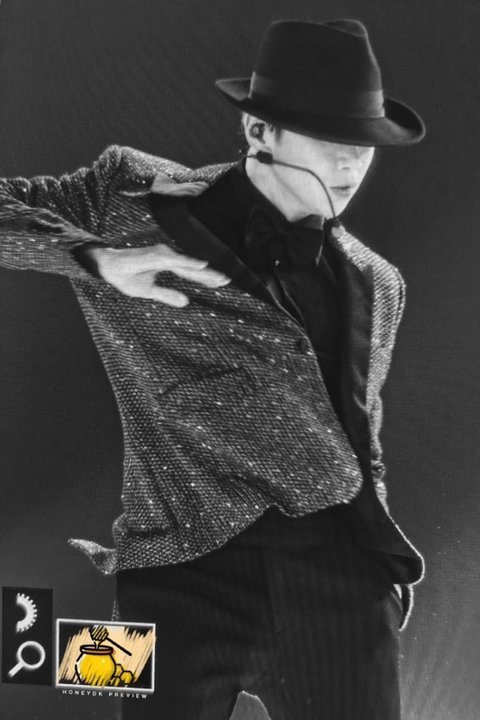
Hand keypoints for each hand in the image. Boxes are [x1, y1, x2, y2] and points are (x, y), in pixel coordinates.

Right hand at [83, 243, 230, 305]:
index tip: (223, 282)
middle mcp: (166, 256)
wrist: (105, 267)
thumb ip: (167, 295)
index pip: (190, 271)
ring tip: (221, 278)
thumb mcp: (148, 291)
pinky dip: (188, 262)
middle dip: (210, 275)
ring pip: (187, 264)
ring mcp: (161, 255)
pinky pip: (174, 260)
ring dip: (204, 271)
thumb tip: (186, 303)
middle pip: (193, 268)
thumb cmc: (125, 276)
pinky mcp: (154, 256)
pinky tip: (201, 264)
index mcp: (166, 263)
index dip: (206, 277)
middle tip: (228, 280)